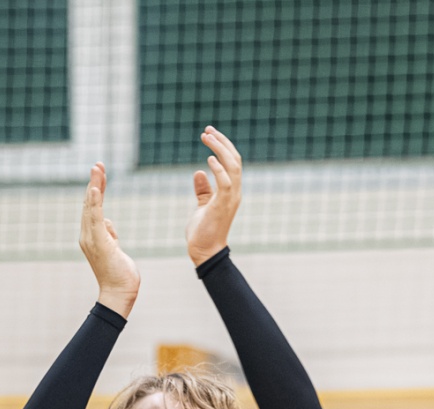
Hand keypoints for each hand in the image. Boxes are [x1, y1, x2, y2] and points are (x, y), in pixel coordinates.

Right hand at [80, 163, 140, 315]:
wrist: (118, 293)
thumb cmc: (119, 273)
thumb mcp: (115, 248)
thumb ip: (109, 234)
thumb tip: (108, 223)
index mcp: (92, 235)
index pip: (93, 207)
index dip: (96, 189)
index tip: (100, 172)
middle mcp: (87, 235)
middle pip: (90, 203)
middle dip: (95, 182)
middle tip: (98, 164)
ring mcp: (91, 239)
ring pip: (91, 207)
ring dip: (95, 186)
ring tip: (98, 170)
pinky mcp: (99, 243)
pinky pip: (95, 218)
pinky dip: (95, 203)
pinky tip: (97, 189)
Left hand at [186, 127, 243, 265]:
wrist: (204, 252)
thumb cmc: (203, 231)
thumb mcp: (202, 205)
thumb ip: (203, 189)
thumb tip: (198, 172)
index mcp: (231, 191)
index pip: (232, 163)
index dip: (222, 146)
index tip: (209, 134)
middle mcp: (234, 193)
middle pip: (235, 160)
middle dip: (222, 142)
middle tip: (207, 130)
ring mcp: (231, 199)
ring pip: (233, 167)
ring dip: (220, 150)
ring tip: (207, 137)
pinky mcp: (223, 205)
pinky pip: (226, 182)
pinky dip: (219, 169)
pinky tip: (208, 160)